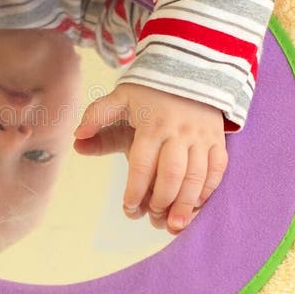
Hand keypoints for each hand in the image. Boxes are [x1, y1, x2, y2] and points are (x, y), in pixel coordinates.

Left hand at [73, 84, 227, 233]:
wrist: (190, 68)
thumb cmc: (150, 89)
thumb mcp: (122, 96)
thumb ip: (98, 116)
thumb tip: (77, 137)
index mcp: (152, 125)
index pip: (142, 164)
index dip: (135, 190)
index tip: (128, 208)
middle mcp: (178, 133)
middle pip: (172, 174)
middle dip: (161, 201)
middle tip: (151, 217)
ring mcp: (201, 137)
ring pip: (197, 176)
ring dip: (186, 204)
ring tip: (174, 225)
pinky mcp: (217, 140)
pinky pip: (217, 169)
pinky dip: (207, 191)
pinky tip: (195, 206)